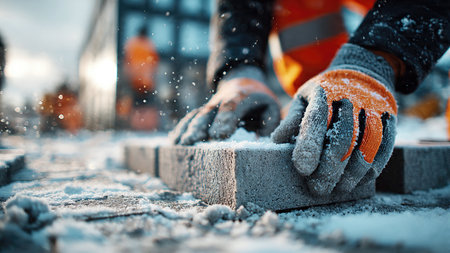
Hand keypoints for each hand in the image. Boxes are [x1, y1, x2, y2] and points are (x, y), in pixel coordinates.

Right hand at [170, 74, 279, 144]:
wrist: (243, 81)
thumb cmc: (259, 99)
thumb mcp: (271, 106)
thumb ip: (271, 122)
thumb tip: (262, 138)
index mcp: (241, 97)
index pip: (231, 108)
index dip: (223, 121)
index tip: (218, 135)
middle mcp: (221, 101)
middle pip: (207, 114)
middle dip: (198, 127)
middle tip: (190, 142)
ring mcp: (210, 106)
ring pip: (196, 116)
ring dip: (186, 130)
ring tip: (178, 145)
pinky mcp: (203, 112)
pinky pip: (190, 119)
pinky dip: (181, 129)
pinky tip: (174, 142)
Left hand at [272, 43, 397, 194]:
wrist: (363, 72)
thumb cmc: (326, 93)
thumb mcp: (304, 98)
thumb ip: (292, 120)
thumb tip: (276, 142)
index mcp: (324, 93)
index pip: (316, 120)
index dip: (309, 145)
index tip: (302, 169)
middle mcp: (350, 100)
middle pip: (342, 139)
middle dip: (329, 168)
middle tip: (317, 188)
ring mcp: (373, 110)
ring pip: (365, 147)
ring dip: (351, 173)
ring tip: (336, 189)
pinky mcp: (389, 122)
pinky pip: (383, 149)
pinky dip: (370, 170)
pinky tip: (355, 181)